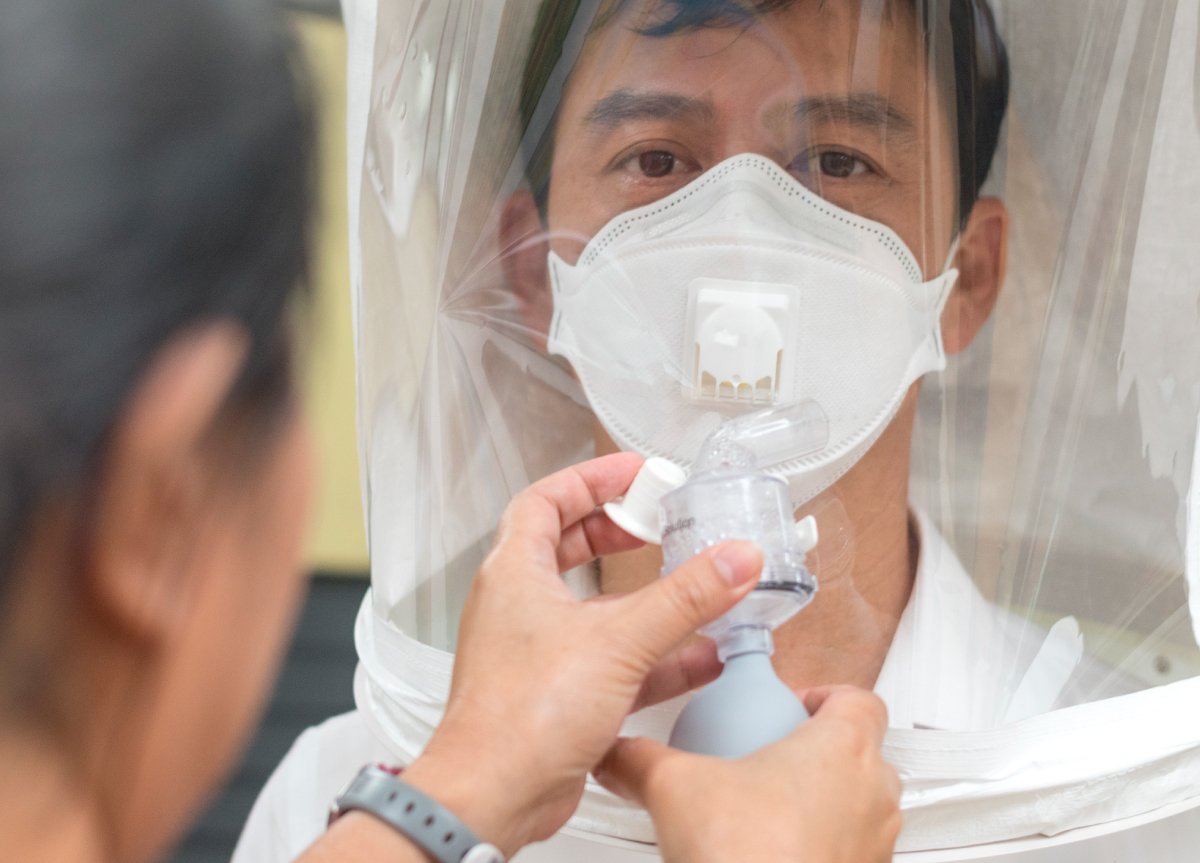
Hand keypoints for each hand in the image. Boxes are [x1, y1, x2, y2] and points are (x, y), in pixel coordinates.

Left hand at [403, 453, 763, 856]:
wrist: (493, 795)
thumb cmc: (520, 715)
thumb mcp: (618, 640)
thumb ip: (684, 598)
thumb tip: (733, 559)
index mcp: (514, 573)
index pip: (545, 500)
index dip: (591, 479)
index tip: (635, 474)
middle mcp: (520, 607)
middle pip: (566, 547)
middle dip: (615, 532)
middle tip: (656, 523)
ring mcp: (538, 651)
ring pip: (595, 608)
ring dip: (644, 598)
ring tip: (690, 585)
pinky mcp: (558, 694)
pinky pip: (611, 659)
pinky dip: (653, 654)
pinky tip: (698, 657)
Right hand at [594, 686, 901, 862]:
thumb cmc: (749, 858)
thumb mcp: (674, 787)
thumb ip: (641, 759)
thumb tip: (619, 753)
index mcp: (842, 748)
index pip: (857, 697)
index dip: (822, 693)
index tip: (785, 703)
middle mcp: (873, 794)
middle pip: (861, 750)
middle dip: (815, 749)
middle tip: (768, 755)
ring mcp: (875, 845)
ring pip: (859, 804)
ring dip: (822, 800)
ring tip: (765, 809)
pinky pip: (849, 849)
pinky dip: (819, 844)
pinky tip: (770, 852)